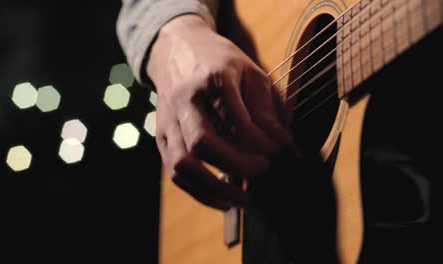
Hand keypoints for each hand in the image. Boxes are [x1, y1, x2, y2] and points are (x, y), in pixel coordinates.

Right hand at [147, 15, 292, 209]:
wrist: (176, 50)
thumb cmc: (220, 62)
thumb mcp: (250, 72)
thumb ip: (265, 109)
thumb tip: (283, 145)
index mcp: (211, 78)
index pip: (236, 117)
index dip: (259, 142)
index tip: (278, 152)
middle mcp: (184, 101)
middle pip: (202, 143)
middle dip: (237, 165)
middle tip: (263, 170)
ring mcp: (168, 121)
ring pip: (183, 164)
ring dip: (216, 189)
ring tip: (246, 198)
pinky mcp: (161, 137)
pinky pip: (175, 173)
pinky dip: (200, 192)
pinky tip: (223, 199)